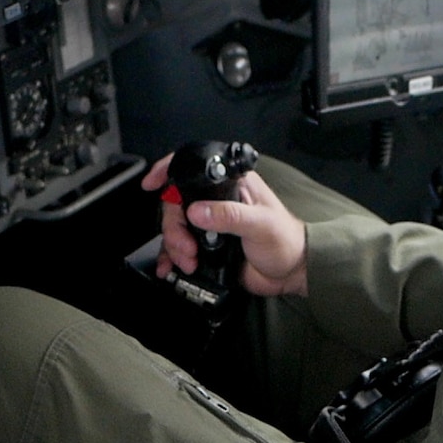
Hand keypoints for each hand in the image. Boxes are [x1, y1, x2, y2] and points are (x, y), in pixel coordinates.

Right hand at [142, 154, 307, 296]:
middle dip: (174, 227)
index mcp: (232, 184)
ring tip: (188, 261)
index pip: (194, 170)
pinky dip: (171, 258)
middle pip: (177, 204)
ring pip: (175, 228)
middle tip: (186, 247)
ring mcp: (210, 225)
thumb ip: (228, 215)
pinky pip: (180, 249)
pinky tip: (171, 268)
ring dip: (174, 246)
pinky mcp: (207, 247)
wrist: (291, 272)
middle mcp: (217, 201)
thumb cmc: (285, 241)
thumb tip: (196, 211)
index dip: (169, 172)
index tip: (152, 183)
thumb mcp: (259, 223)